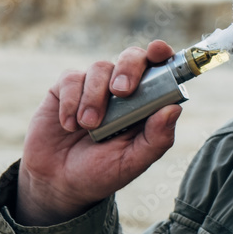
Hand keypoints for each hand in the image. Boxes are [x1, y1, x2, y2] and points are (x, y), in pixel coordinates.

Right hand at [15, 41, 181, 225]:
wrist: (58, 183)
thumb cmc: (101, 172)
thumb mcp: (132, 163)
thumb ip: (156, 139)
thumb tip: (174, 109)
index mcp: (145, 103)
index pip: (159, 68)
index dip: (162, 53)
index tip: (159, 51)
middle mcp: (122, 89)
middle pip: (132, 56)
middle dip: (129, 68)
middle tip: (121, 92)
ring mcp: (94, 86)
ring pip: (100, 67)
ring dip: (95, 96)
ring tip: (88, 126)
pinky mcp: (66, 89)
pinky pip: (71, 79)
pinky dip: (71, 102)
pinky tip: (68, 125)